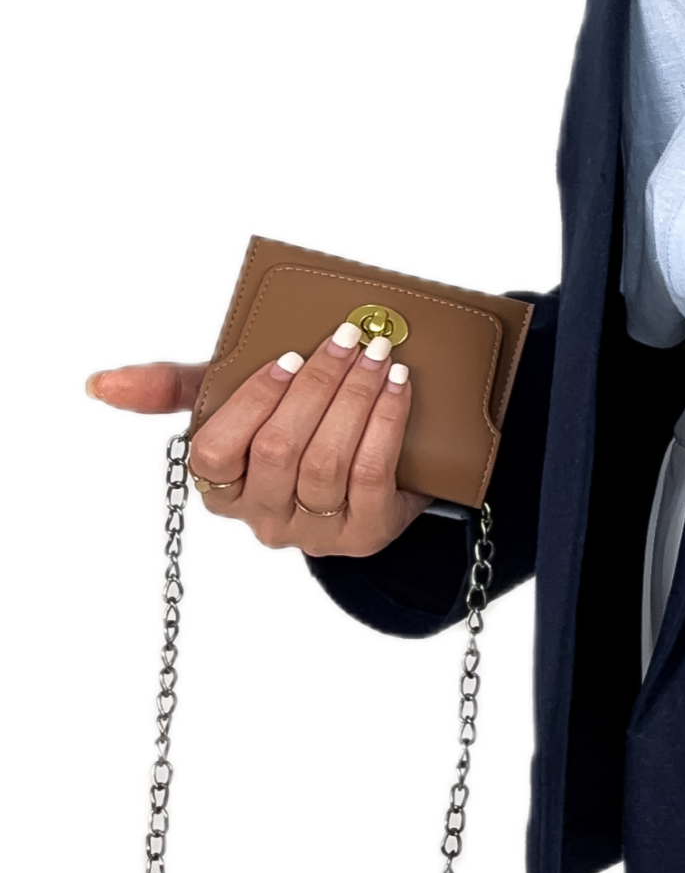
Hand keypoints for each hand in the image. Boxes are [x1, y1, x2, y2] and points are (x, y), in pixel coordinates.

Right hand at [88, 322, 430, 555]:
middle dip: (316, 386)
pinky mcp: (365, 534)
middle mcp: (261, 516)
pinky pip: (371, 475)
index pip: (214, 453)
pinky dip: (385, 425)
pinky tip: (397, 387)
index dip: (252, 403)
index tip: (286, 357)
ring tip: (376, 354)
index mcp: (220, 487)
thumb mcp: (231, 403)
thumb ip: (173, 389)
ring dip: (355, 400)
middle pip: (279, 451)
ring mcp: (313, 532)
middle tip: (346, 338)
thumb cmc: (288, 429)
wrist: (373, 473)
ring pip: (327, 463)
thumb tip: (99, 383)